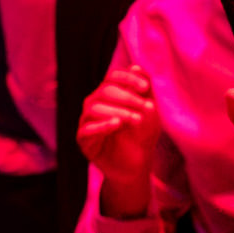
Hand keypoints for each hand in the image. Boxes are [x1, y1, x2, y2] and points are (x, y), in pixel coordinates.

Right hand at [80, 67, 161, 216]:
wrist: (136, 165)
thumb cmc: (141, 135)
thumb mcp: (149, 112)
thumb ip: (145, 90)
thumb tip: (137, 67)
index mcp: (108, 94)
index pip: (112, 77)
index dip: (128, 79)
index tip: (145, 87)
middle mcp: (94, 104)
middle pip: (104, 91)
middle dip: (127, 97)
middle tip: (147, 107)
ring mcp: (87, 122)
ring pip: (94, 108)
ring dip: (118, 111)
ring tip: (136, 120)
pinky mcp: (83, 140)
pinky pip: (87, 130)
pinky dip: (102, 126)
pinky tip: (117, 125)